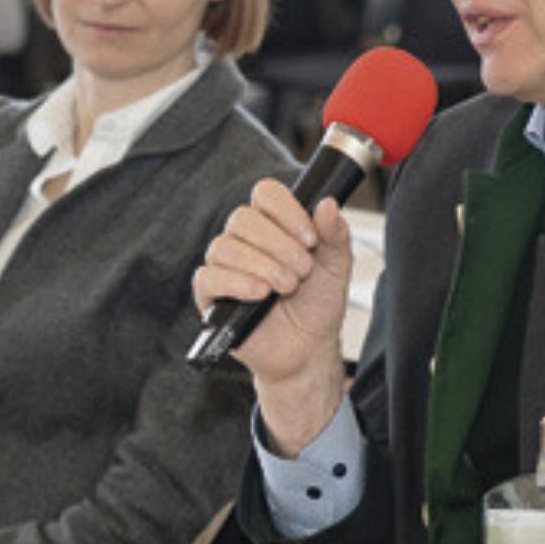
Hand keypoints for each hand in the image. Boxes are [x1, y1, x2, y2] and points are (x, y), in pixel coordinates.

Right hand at [192, 179, 353, 453]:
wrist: (308, 349)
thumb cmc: (318, 304)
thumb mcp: (336, 266)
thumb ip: (335, 233)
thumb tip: (327, 203)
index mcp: (273, 225)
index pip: (266, 194)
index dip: (287, 211)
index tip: (310, 238)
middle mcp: (244, 240)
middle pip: (243, 218)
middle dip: (278, 244)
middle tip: (303, 271)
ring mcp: (224, 266)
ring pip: (225, 246)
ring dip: (261, 265)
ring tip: (287, 287)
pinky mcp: (210, 295)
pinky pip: (208, 277)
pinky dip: (235, 282)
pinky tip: (260, 293)